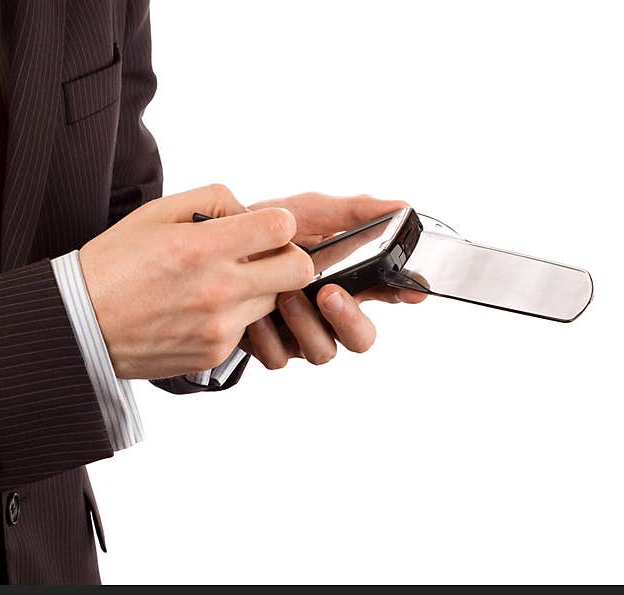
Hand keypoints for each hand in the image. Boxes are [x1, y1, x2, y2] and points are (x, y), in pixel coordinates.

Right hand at [80, 185, 314, 378]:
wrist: (80, 323)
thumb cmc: (115, 262)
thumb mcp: (157, 212)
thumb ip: (213, 200)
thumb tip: (251, 212)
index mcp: (202, 247)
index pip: (282, 227)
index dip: (279, 224)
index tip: (263, 228)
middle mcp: (218, 289)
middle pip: (298, 270)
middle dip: (288, 257)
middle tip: (262, 257)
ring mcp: (219, 326)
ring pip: (275, 301)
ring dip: (260, 289)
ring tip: (221, 284)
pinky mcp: (215, 352)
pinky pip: (247, 329)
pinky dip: (234, 317)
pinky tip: (201, 310)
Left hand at [241, 193, 426, 368]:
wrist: (213, 249)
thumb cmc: (266, 231)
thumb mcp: (308, 212)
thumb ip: (352, 212)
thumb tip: (401, 207)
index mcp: (348, 280)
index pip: (389, 293)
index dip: (404, 294)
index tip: (409, 291)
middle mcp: (328, 313)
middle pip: (361, 338)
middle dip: (349, 319)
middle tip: (329, 293)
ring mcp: (301, 333)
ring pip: (322, 351)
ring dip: (305, 324)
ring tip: (284, 294)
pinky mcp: (270, 348)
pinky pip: (279, 358)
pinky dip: (267, 336)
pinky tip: (254, 314)